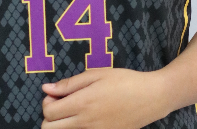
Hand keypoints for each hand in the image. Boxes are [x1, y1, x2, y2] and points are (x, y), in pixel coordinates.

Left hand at [41, 67, 169, 128]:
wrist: (150, 98)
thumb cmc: (123, 80)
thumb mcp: (96, 74)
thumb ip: (70, 83)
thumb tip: (46, 89)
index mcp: (82, 103)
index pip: (49, 112)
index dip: (47, 102)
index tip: (56, 94)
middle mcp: (85, 123)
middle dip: (49, 116)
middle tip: (61, 103)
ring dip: (61, 123)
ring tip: (74, 109)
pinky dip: (76, 127)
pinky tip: (86, 115)